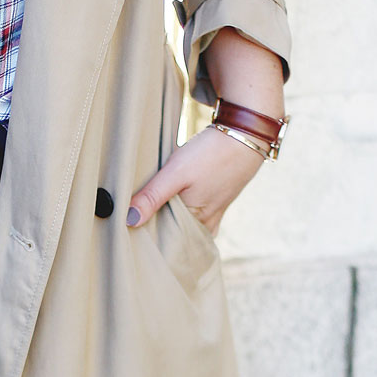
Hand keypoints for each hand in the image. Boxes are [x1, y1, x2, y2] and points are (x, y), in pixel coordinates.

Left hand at [126, 123, 264, 235]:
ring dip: (170, 221)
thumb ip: (152, 196)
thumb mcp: (177, 173)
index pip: (165, 241)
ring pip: (186, 225)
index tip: (129, 231)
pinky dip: (184, 214)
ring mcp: (214, 213)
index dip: (147, 237)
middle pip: (176, 235)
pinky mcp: (217, 201)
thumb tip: (129, 220)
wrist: (247, 135)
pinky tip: (174, 207)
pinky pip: (196, 216)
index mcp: (195, 222)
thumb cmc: (212, 154)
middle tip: (133, 225)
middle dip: (157, 231)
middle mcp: (206, 223)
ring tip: (149, 215)